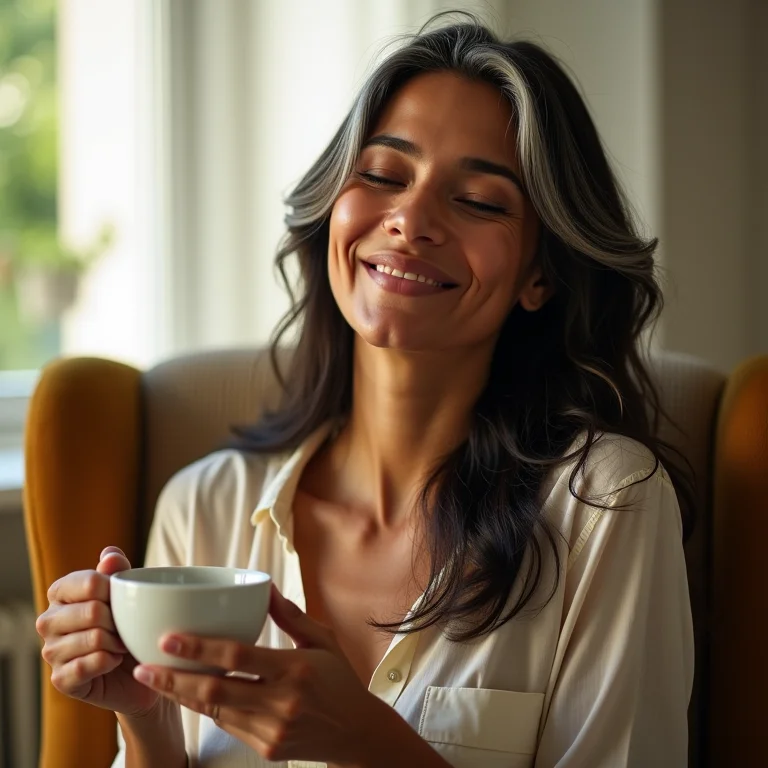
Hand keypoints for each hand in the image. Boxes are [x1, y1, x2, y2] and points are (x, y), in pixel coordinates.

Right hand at [36, 546, 161, 717]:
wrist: (138, 666)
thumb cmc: (129, 623)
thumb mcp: (129, 593)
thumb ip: (119, 571)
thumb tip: (109, 555)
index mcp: (61, 592)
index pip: (89, 582)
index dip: (115, 591)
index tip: (125, 600)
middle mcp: (48, 620)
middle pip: (92, 611)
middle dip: (119, 621)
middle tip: (126, 628)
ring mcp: (51, 651)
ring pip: (93, 639)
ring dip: (117, 643)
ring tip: (122, 644)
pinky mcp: (60, 679)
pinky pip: (88, 665)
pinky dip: (109, 662)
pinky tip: (113, 661)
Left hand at [131, 584, 385, 764]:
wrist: (357, 734)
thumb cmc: (340, 680)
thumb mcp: (322, 641)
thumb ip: (290, 616)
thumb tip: (263, 588)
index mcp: (296, 669)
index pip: (238, 657)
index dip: (199, 648)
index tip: (168, 637)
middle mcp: (281, 702)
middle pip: (216, 690)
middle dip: (174, 679)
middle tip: (142, 666)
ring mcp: (272, 730)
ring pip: (214, 711)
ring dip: (180, 694)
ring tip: (152, 679)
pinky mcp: (266, 748)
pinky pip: (227, 725)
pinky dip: (203, 708)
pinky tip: (185, 693)